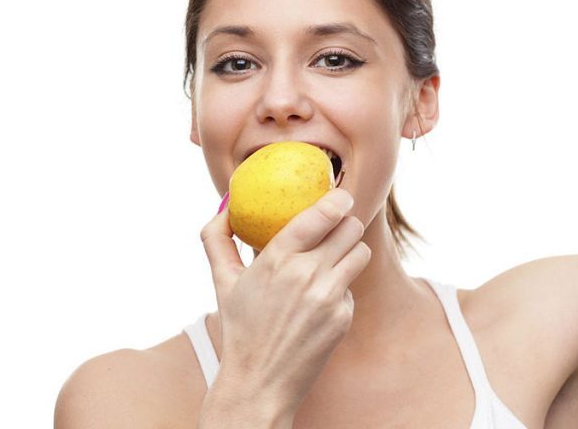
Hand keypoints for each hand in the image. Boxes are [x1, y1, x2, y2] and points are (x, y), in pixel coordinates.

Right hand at [200, 188, 370, 412]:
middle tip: (339, 226)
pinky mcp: (343, 316)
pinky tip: (320, 302)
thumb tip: (225, 205)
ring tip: (333, 258)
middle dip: (346, 223)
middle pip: (350, 228)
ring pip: (360, 253)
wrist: (259, 382)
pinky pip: (352, 287)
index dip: (338, 199)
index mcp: (276, 259)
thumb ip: (217, 239)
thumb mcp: (222, 282)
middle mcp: (306, 275)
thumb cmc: (240, 328)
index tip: (341, 195)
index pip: (322, 214)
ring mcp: (328, 297)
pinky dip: (340, 289)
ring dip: (350, 251)